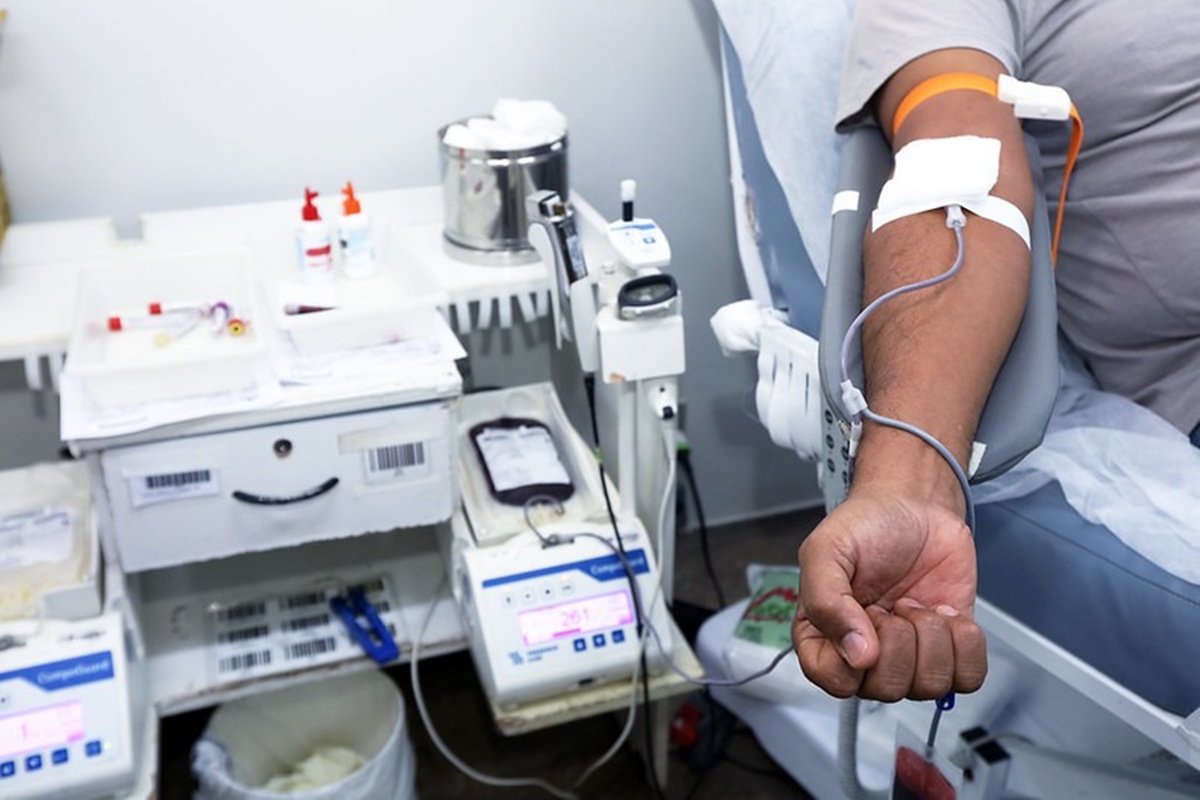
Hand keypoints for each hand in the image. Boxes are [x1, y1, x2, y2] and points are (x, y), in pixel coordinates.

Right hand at [792, 486, 986, 700]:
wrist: (916, 506)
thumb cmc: (866, 526)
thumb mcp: (827, 549)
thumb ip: (824, 599)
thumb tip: (857, 655)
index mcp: (824, 635)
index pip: (833, 682)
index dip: (855, 660)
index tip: (868, 618)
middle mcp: (864, 654)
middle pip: (887, 689)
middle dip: (899, 640)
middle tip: (893, 604)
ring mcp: (910, 656)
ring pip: (928, 687)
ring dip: (932, 638)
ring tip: (917, 604)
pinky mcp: (950, 650)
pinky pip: (967, 678)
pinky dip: (965, 645)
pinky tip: (946, 614)